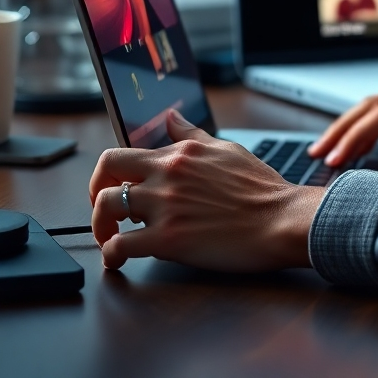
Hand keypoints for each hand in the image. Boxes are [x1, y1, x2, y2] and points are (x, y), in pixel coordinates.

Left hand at [89, 110, 325, 271]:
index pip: (125, 152)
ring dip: (100, 226)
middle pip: (106, 172)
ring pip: (106, 208)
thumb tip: (171, 117)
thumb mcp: (228, 150)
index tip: (115, 187)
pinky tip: (118, 259)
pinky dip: (112, 255)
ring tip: (111, 238)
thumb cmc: (262, 189)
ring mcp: (166, 206)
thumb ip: (193, 134)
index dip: (110, 173)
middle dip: (96, 191)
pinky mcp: (168, 239)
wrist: (281, 219)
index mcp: (182, 153)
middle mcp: (169, 174)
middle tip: (105, 210)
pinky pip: (120, 246)